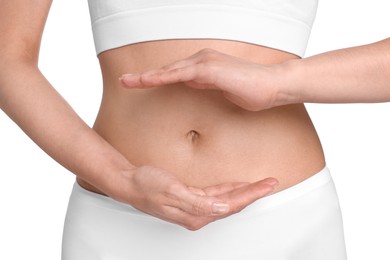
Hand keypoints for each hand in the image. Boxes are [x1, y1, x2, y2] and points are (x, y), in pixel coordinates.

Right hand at [116, 165, 276, 229]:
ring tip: (260, 184)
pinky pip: (216, 194)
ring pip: (226, 199)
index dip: (251, 194)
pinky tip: (237, 184)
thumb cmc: (146, 186)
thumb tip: (222, 207)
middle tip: (271, 182)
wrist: (130, 182)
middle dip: (253, 193)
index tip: (267, 185)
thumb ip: (198, 202)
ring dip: (244, 191)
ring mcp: (195, 206)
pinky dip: (229, 188)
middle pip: (233, 203)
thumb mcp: (172, 192)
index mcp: (195, 214)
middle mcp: (198, 213)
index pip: (231, 205)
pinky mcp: (191, 197)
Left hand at [120, 48, 293, 110]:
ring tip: (127, 82)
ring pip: (169, 70)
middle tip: (125, 81)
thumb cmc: (252, 90)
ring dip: (147, 76)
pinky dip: (161, 77)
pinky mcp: (209, 69)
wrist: (273, 85)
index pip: (174, 73)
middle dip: (145, 76)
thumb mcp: (222, 91)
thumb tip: (191, 86)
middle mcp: (201, 61)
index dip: (156, 78)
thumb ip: (205, 86)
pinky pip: (179, 73)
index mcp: (203, 67)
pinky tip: (146, 81)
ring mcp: (204, 63)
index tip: (138, 83)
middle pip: (167, 70)